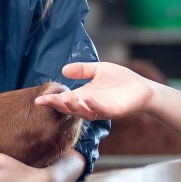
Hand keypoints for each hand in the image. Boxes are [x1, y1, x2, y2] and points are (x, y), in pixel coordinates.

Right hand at [34, 61, 153, 120]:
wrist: (141, 88)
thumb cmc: (120, 79)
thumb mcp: (98, 70)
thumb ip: (82, 70)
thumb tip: (64, 70)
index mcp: (83, 95)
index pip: (64, 99)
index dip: (52, 100)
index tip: (39, 100)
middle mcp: (89, 105)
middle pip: (70, 107)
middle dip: (58, 105)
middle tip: (46, 101)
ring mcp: (100, 109)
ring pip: (83, 112)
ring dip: (73, 107)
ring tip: (64, 100)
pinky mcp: (113, 111)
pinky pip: (101, 110)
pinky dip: (93, 106)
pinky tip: (86, 100)